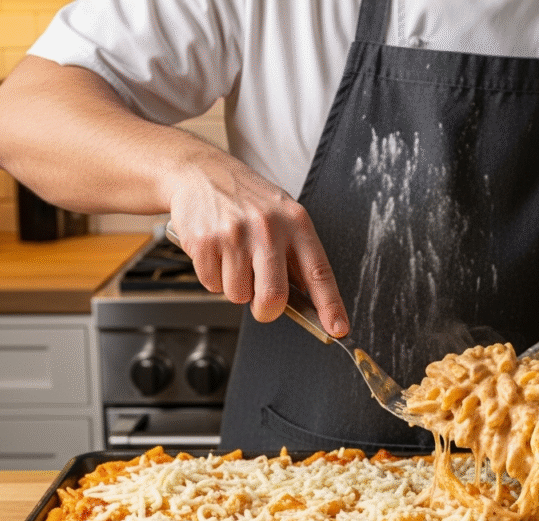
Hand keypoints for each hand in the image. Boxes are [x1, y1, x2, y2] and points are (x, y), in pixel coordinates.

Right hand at [167, 151, 348, 336]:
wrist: (200, 171)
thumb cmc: (247, 199)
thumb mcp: (282, 216)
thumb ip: (296, 255)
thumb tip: (307, 301)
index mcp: (296, 222)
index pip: (319, 273)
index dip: (330, 306)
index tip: (338, 329)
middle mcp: (268, 228)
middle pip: (274, 296)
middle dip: (267, 310)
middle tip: (262, 304)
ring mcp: (235, 234)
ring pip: (239, 296)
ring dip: (235, 288)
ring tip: (233, 259)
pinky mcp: (206, 241)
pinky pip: (212, 285)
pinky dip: (213, 277)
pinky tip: (216, 253)